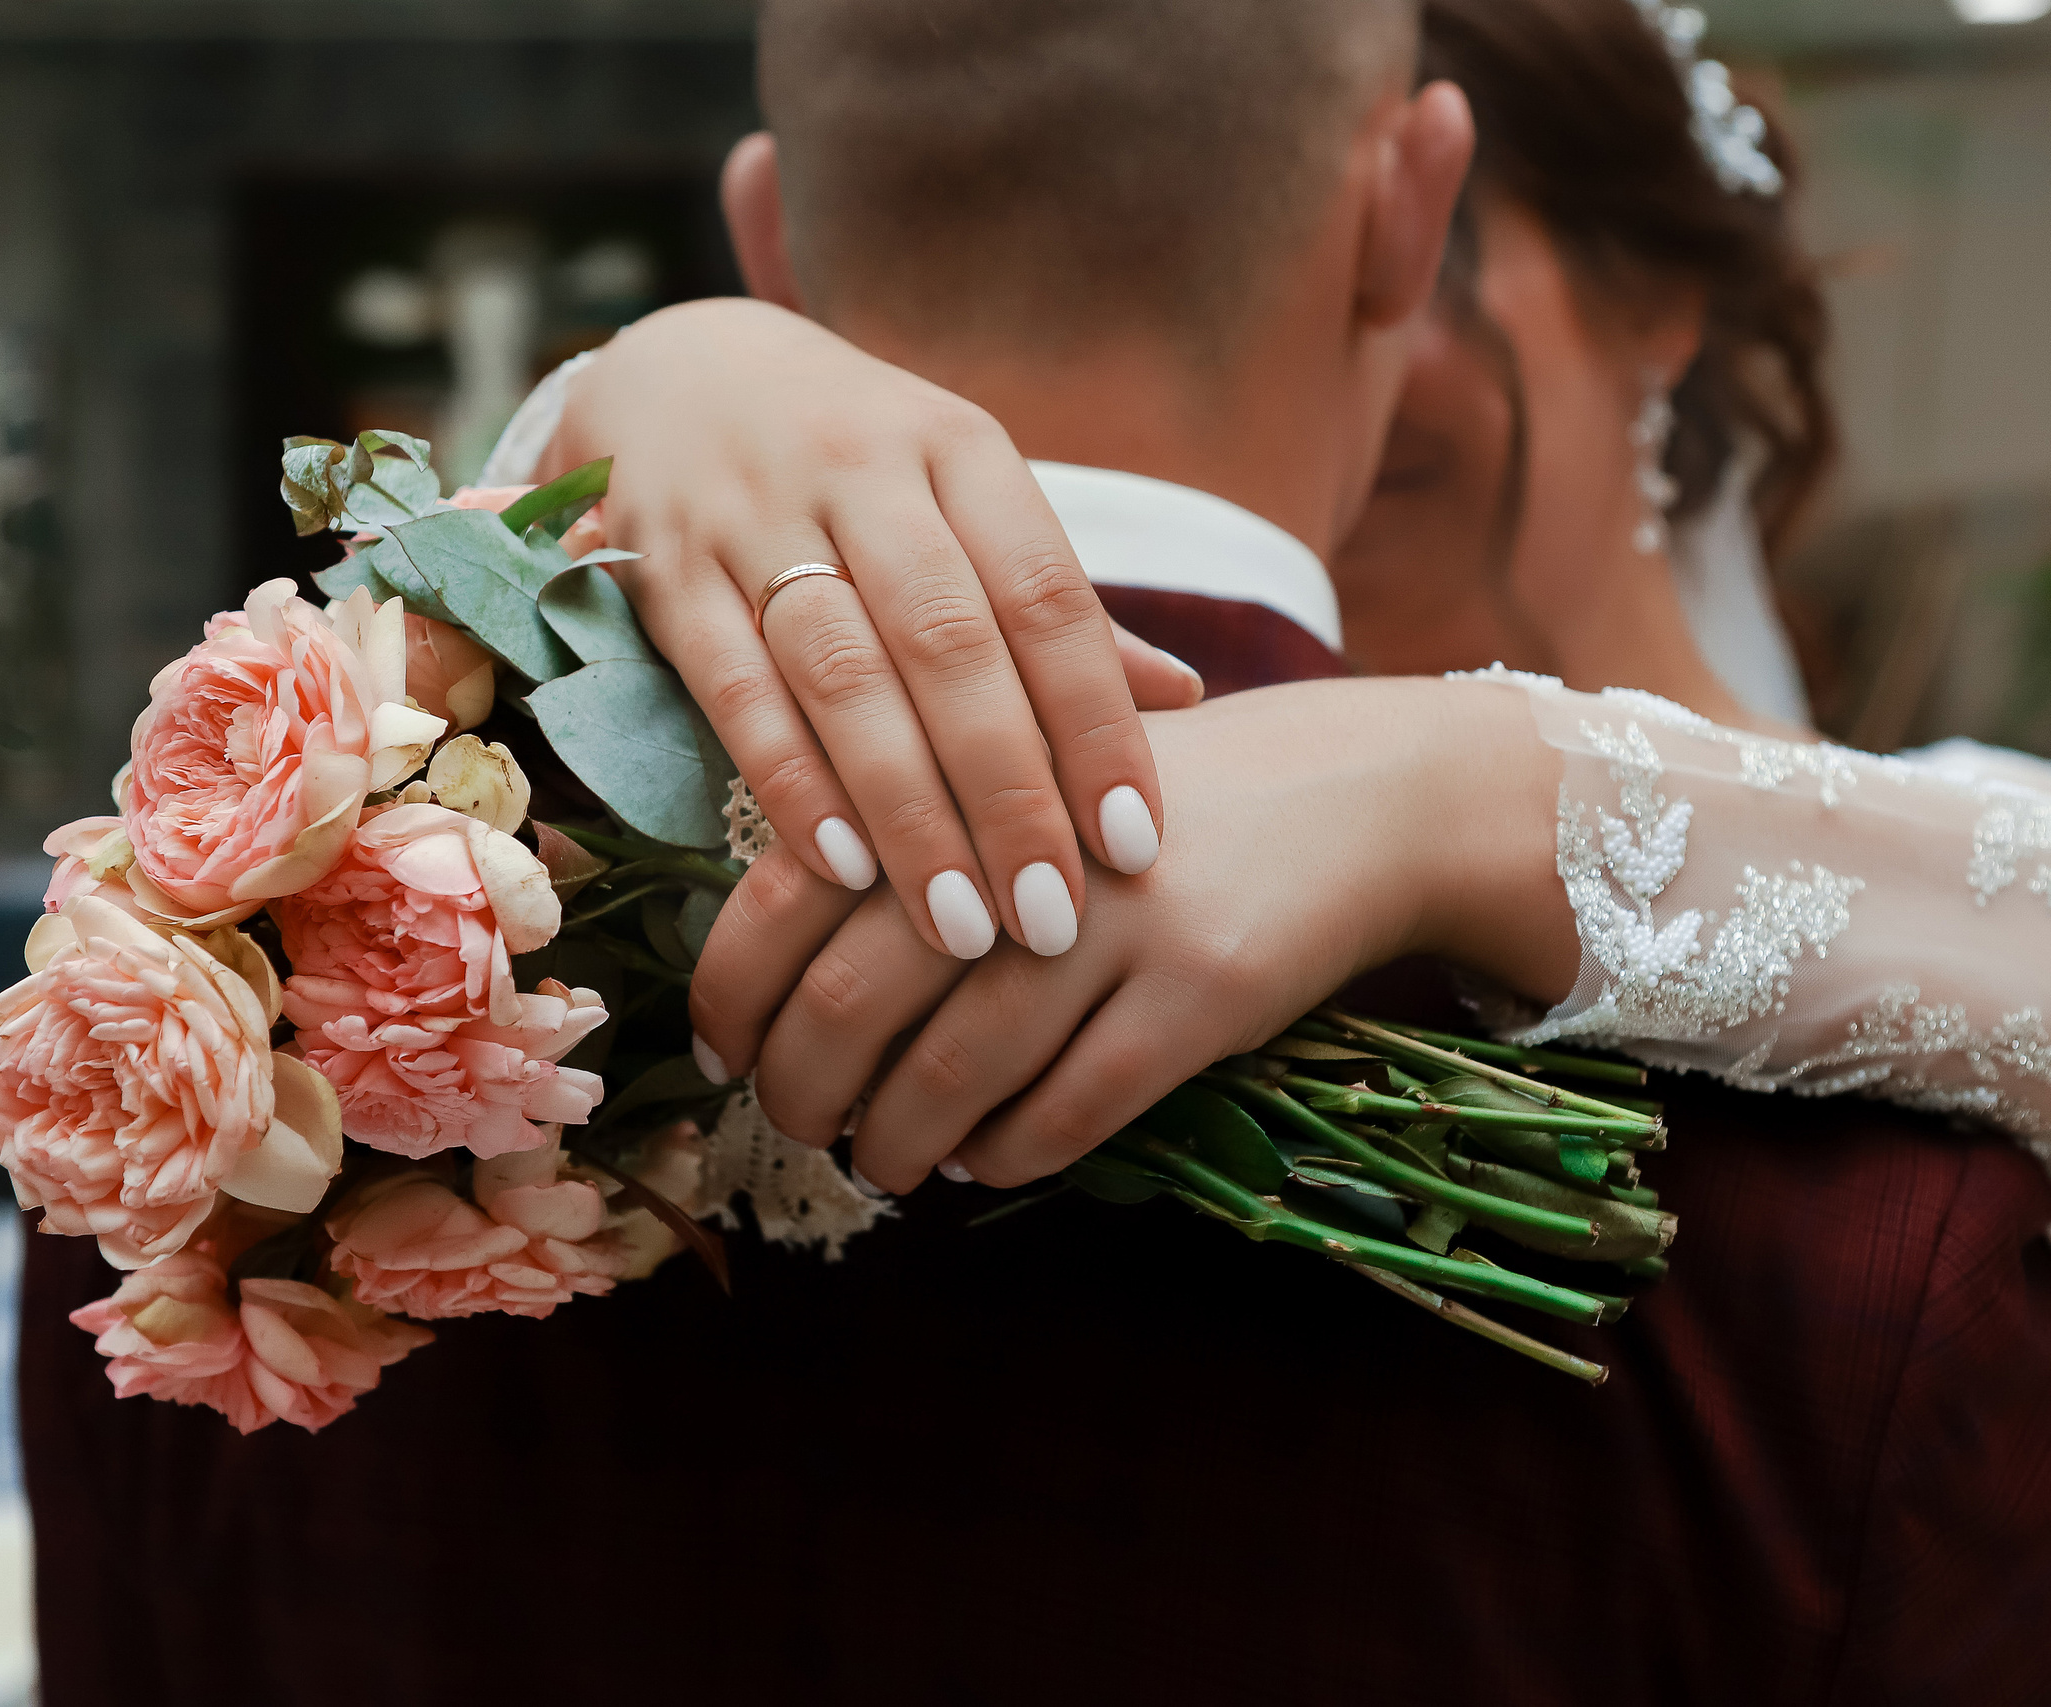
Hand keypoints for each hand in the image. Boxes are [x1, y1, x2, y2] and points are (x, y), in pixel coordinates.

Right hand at [548, 298, 1189, 963]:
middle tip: (1048, 918)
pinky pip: (732, 686)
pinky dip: (789, 780)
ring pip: (843, 674)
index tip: (1136, 847)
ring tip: (958, 926)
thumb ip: (1055, 603)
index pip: (1048, 597)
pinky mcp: (663, 567)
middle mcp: (861, 469)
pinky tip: (839, 869)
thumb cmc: (857, 464)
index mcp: (960, 450)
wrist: (679, 373)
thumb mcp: (964, 495)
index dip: (1095, 726)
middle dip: (1007, 792)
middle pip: (950, 645)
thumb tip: (1186, 700)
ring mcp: (753, 514)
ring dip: (907, 809)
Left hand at [688, 678, 1575, 1190]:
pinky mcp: (1199, 993)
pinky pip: (1069, 1112)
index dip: (730, 996)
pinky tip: (983, 1158)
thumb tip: (767, 987)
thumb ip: (905, 842)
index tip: (719, 1058)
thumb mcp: (1021, 781)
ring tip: (882, 1162)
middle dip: (803, 1092)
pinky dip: (1006, 1155)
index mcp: (952, 775)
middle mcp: (1017, 843)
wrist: (1358, 790)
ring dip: (895, 1142)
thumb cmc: (1146, 801)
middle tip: (800, 1127)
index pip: (783, 898)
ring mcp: (1112, 920)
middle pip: (849, 1002)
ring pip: (953, 1073)